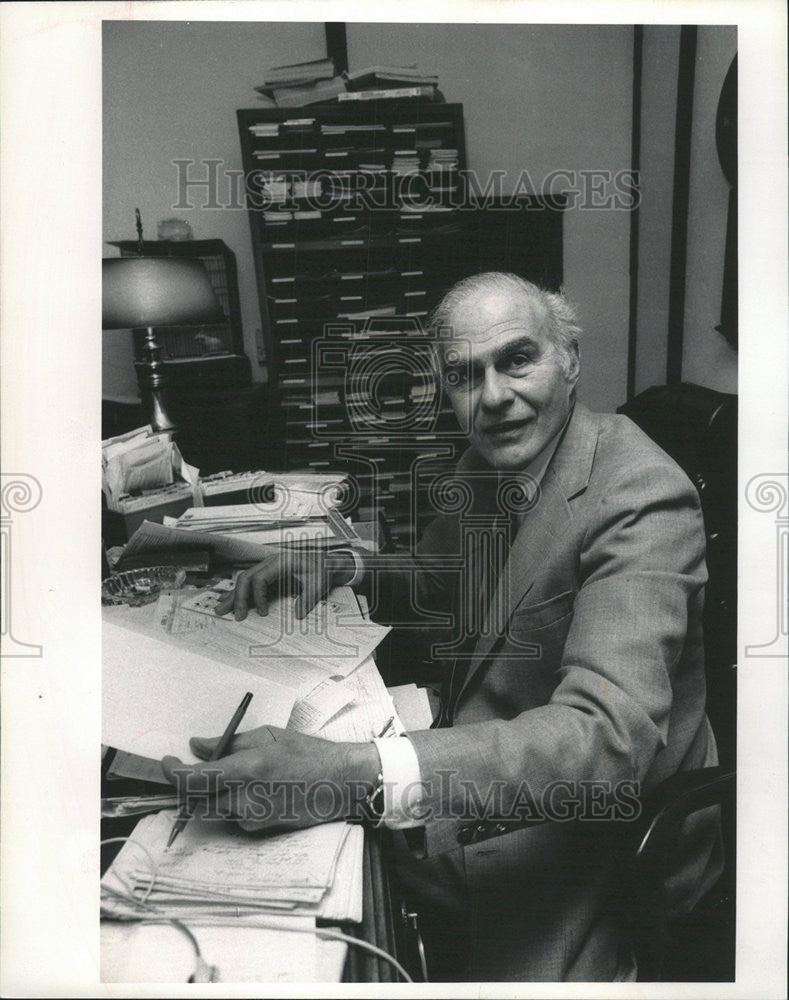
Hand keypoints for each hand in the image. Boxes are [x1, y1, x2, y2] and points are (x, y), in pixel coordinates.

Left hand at [161, 725, 379, 831]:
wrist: (337, 784)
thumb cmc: (306, 753)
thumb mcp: (267, 735)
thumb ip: (228, 742)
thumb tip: (197, 746)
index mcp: (244, 769)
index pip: (192, 779)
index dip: (171, 773)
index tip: (167, 762)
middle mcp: (243, 798)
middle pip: (196, 798)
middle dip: (191, 784)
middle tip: (198, 767)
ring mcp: (249, 817)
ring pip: (213, 807)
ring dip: (213, 792)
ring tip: (239, 775)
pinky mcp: (256, 829)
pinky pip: (231, 816)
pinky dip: (233, 802)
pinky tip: (257, 789)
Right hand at [214, 548, 357, 621]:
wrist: (327, 563)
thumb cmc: (323, 570)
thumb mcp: (319, 584)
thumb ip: (308, 598)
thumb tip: (297, 614)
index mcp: (281, 562)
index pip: (260, 578)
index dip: (257, 597)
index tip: (262, 613)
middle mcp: (271, 562)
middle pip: (246, 577)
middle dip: (238, 596)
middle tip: (235, 615)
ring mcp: (268, 567)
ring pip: (245, 579)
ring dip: (234, 594)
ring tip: (221, 609)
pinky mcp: (269, 574)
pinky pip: (251, 582)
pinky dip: (241, 593)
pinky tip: (233, 602)